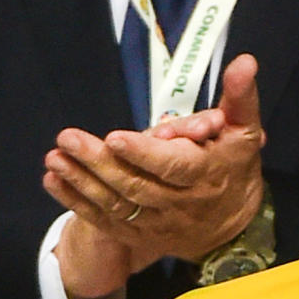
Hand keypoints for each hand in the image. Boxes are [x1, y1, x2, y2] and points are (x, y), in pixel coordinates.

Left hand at [43, 53, 267, 264]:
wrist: (234, 224)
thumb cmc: (234, 165)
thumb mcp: (244, 129)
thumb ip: (240, 96)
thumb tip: (245, 62)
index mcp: (206, 175)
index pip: (174, 166)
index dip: (144, 154)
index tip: (115, 138)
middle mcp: (182, 204)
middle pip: (137, 185)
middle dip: (100, 163)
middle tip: (68, 139)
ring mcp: (160, 223)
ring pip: (118, 205)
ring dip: (83, 182)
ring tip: (54, 158)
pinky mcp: (143, 235)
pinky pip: (107, 221)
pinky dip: (77, 203)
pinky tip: (54, 181)